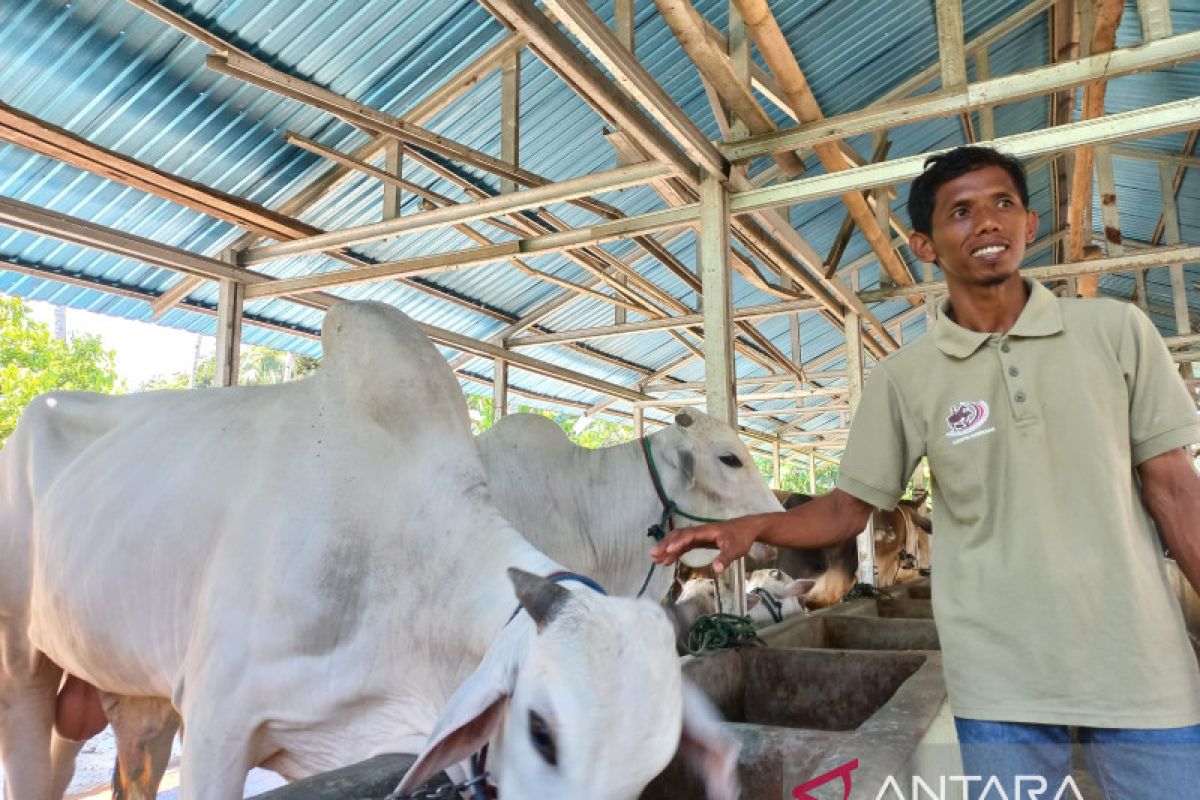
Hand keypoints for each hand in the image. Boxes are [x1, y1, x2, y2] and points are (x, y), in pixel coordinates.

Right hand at [650, 514, 768, 573]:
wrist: (746, 529)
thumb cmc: (740, 538)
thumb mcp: (736, 549)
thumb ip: (725, 558)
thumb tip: (716, 569)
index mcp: (706, 531)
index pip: (689, 536)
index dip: (678, 543)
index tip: (668, 551)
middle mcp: (699, 531)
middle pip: (679, 536)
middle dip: (666, 544)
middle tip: (654, 555)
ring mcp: (698, 535)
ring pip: (678, 540)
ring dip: (667, 548)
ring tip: (655, 560)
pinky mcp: (699, 540)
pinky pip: (683, 545)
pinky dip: (675, 551)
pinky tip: (668, 560)